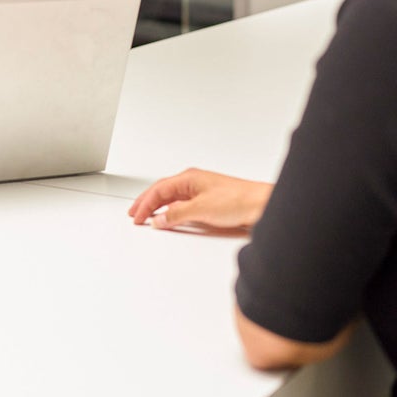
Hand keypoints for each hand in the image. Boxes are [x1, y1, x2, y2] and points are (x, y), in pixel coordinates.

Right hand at [128, 168, 272, 233]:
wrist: (261, 204)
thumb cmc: (238, 200)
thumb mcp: (201, 209)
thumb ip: (177, 214)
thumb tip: (159, 218)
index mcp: (188, 178)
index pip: (158, 190)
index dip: (145, 203)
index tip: (137, 217)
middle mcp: (193, 182)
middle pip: (163, 191)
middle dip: (146, 202)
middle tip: (134, 214)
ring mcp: (201, 192)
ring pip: (172, 198)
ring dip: (158, 207)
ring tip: (147, 216)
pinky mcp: (209, 202)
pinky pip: (183, 205)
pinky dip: (171, 211)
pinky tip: (170, 218)